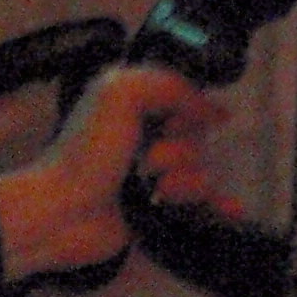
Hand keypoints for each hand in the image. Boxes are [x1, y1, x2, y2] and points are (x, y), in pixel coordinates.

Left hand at [0, 63, 235, 282]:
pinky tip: (232, 210)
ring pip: (204, 173)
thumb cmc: (86, 152)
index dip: (191, 112)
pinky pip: (205, 206)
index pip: (192, 100)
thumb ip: (169, 84)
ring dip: (185, 183)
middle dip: (181, 151)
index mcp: (139, 106)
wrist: (65, 212)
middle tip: (148, 162)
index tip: (171, 124)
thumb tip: (213, 110)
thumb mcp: (119, 92)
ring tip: (157, 191)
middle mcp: (151, 138)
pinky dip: (220, 207)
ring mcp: (158, 177)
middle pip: (200, 139)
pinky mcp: (163, 211)